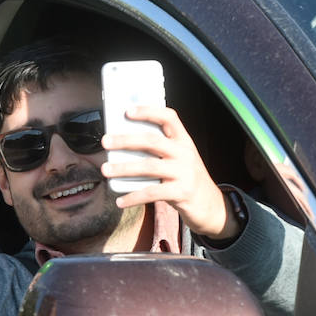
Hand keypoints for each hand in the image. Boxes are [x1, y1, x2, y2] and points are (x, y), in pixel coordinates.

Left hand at [101, 105, 240, 241]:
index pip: (169, 118)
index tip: (127, 111)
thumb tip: (122, 143)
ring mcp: (184, 173)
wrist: (210, 204)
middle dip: (126, 140)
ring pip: (149, 167)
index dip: (148, 112)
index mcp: (184, 140)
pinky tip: (120, 201)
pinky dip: (134, 197)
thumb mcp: (179, 158)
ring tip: (105, 170)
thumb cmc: (186, 177)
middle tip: (105, 141)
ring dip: (124, 168)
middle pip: (153, 141)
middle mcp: (185, 153)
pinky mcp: (181, 192)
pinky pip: (152, 193)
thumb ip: (160, 150)